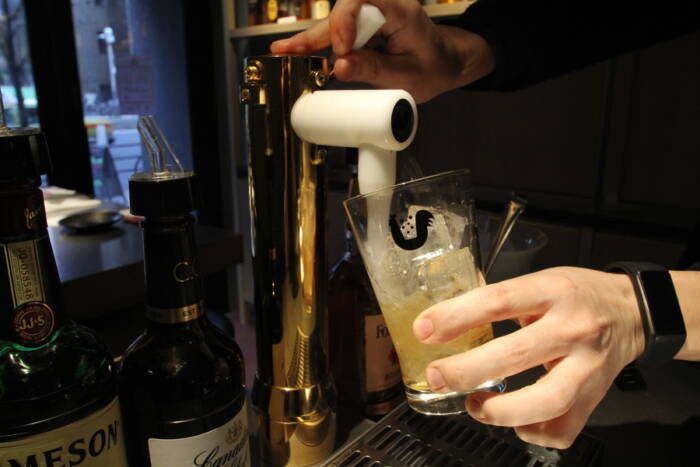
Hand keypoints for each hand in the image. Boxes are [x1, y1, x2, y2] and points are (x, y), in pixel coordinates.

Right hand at [270, 0, 494, 102]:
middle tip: (290, 51)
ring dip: (312, 39)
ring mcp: (372, 15)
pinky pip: (339, 32)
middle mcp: (384, 6)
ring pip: (336, 22)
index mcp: (401, 10)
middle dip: (318, 33)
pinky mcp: (365, 27)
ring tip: (285, 52)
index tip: (342, 49)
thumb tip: (340, 66)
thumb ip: (373, 70)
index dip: (345, 21)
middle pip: (343, 10)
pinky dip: (320, 44)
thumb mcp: (406, 76)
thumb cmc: (434, 67)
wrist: (445, 62)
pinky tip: (295, 49)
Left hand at [412, 267, 643, 447]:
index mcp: (551, 292)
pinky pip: (564, 428)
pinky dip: (533, 432)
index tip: (424, 330)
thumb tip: (444, 310)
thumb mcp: (540, 280)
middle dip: (466, 371)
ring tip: (475, 406)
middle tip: (437, 376)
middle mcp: (571, 329)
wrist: (632, 313)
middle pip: (515, 354)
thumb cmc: (577, 295)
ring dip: (501, 411)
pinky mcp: (594, 397)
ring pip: (546, 400)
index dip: (455, 317)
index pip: (497, 302)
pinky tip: (515, 422)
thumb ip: (497, 296)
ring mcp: (586, 367)